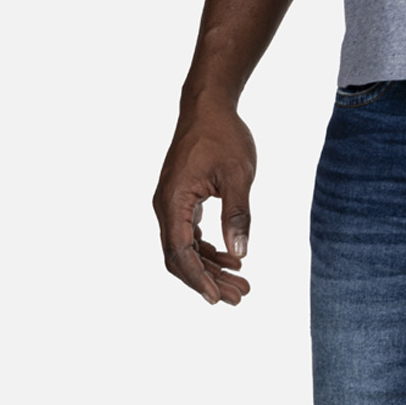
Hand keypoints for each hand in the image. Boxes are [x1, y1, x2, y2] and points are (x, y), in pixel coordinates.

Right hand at [153, 104, 256, 304]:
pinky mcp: (180, 199)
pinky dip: (207, 248)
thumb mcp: (237, 174)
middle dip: (208, 279)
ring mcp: (171, 203)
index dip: (198, 279)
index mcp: (173, 201)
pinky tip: (231, 258)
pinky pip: (188, 233)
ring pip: (185, 248)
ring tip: (240, 283)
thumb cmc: (223, 135)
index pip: (180, 253)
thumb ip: (237, 214)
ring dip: (210, 267)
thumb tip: (240, 254)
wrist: (208, 106)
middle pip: (181, 256)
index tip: (217, 299)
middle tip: (238, 296)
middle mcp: (165, 206)